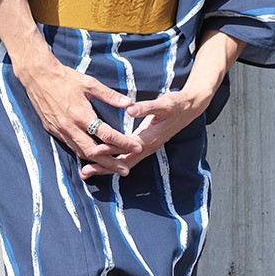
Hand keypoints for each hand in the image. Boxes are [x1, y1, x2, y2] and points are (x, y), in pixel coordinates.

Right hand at [14, 43, 142, 176]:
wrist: (38, 77)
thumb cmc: (65, 78)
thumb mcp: (90, 83)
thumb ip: (110, 96)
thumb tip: (129, 103)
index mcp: (81, 115)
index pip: (106, 135)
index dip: (123, 143)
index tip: (137, 147)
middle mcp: (70, 127)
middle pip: (94, 152)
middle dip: (111, 163)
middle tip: (126, 170)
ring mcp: (60, 131)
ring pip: (81, 153)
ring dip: (98, 162)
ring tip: (112, 167)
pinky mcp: (53, 131)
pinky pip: (71, 147)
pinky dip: (83, 154)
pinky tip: (92, 157)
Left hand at [79, 90, 203, 179]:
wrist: (189, 108)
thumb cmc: (175, 105)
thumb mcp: (163, 104)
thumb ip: (146, 107)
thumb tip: (131, 110)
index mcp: (150, 138)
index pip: (125, 147)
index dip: (109, 149)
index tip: (94, 151)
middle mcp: (147, 147)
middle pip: (122, 162)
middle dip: (104, 167)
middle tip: (85, 172)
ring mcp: (146, 148)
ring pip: (124, 162)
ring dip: (106, 168)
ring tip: (88, 172)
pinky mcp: (144, 145)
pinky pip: (127, 158)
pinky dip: (114, 162)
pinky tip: (103, 162)